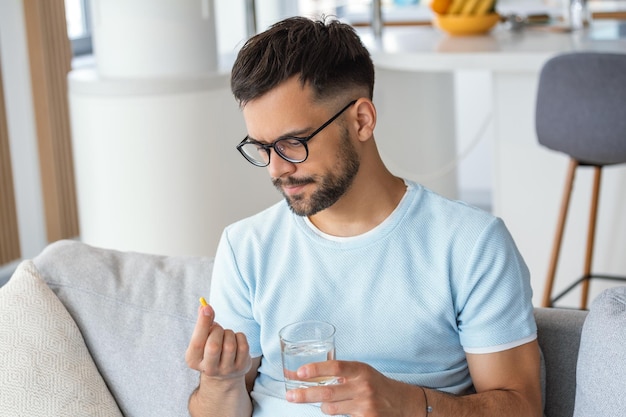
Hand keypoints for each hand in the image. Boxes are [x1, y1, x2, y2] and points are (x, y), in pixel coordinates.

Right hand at [185, 303, 251, 380]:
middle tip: (218, 329)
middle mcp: (208, 369)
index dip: (202, 324)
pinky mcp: (241, 367)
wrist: (224, 372)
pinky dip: (239, 337)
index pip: (197, 343)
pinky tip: (235, 340)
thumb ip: (203, 323)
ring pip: (230, 346)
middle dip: (217, 331)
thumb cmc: (210, 347)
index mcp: (193, 360)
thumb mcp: (203, 337)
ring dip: (229, 333)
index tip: (207, 308)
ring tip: (226, 335)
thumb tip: (204, 306)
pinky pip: (243, 346)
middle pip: (214, 346)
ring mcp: (226, 370)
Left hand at [286, 360, 422, 416]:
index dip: (317, 369)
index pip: (336, 367)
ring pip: (331, 408)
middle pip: (328, 392)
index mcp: (361, 370)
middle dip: (305, 395)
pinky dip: (336, 414)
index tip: (299, 372)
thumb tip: (298, 374)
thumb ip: (335, 373)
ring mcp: (366, 405)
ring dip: (323, 406)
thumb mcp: (359, 373)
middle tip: (290, 396)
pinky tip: (344, 409)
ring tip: (330, 403)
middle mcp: (364, 387)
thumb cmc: (375, 384)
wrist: (403, 403)